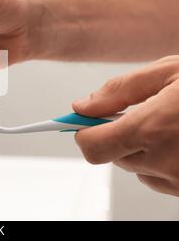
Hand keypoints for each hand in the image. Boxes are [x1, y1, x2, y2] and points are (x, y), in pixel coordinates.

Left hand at [73, 56, 178, 196]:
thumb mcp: (170, 72)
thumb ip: (120, 90)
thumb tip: (81, 106)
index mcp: (153, 129)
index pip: (92, 147)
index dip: (83, 133)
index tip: (82, 122)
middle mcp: (165, 161)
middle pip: (111, 156)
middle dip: (115, 134)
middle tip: (138, 112)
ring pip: (135, 167)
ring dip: (139, 147)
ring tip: (170, 123)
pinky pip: (159, 179)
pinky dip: (160, 161)